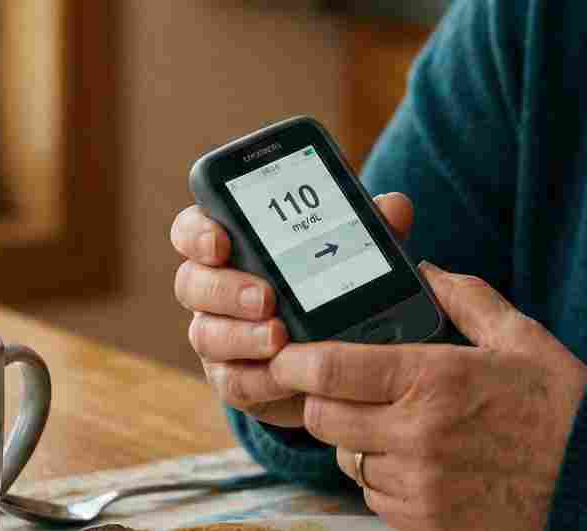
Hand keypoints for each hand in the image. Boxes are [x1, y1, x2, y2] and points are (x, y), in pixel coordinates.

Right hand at [170, 192, 416, 428]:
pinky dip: (258, 377)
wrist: (335, 355)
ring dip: (241, 336)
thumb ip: (366, 228)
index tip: (220, 241)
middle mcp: (214, 290)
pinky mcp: (233, 378)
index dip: (198, 233)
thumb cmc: (329, 284)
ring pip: (205, 334)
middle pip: (192, 283)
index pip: (193, 229)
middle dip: (225, 289)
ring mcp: (218, 335)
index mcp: (231, 246)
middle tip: (265, 297)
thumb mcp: (350, 253)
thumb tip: (394, 206)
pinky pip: (231, 380)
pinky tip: (285, 375)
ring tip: (280, 337)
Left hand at [270, 263, 586, 530]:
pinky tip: (419, 461)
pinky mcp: (428, 523)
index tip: (287, 355)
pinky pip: (376, 497)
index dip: (296, 361)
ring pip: (347, 458)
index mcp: (435, 378)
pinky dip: (384, 478)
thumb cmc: (563, 405)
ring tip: (395, 423)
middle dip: (322, 399)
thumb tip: (425, 270)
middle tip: (341, 385)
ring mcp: (420, 485)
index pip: (332, 370)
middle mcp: (418, 434)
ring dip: (356, 440)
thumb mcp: (519, 337)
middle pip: (324, 417)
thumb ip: (465, 298)